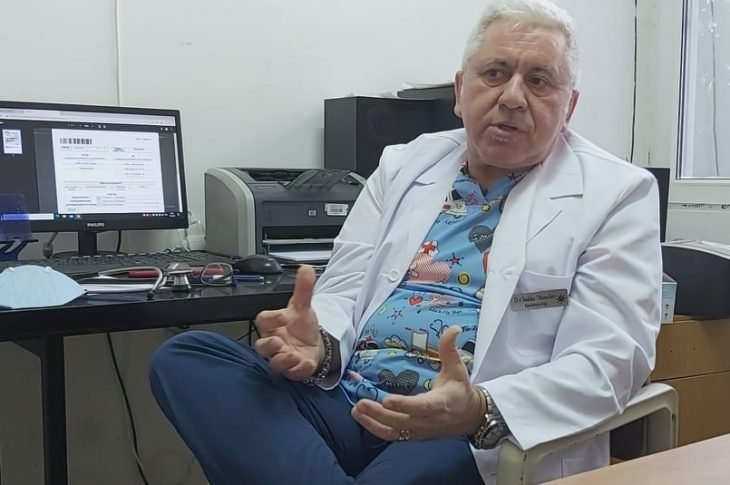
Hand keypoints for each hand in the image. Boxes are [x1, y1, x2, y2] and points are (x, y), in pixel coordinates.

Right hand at [254, 265, 322, 380]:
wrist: (313, 343)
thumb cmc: (301, 325)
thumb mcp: (303, 305)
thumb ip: (303, 288)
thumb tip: (305, 268)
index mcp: (273, 325)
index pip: (263, 320)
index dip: (271, 318)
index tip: (284, 316)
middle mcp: (274, 342)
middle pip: (261, 346)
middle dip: (268, 345)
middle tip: (279, 342)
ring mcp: (283, 357)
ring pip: (275, 363)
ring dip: (283, 360)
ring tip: (293, 355)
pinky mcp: (294, 370)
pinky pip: (293, 373)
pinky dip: (300, 370)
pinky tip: (308, 363)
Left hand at [351, 326, 483, 440]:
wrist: (470, 417)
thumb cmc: (461, 391)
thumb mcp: (457, 369)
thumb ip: (450, 349)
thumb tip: (454, 328)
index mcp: (440, 403)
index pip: (422, 407)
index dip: (405, 405)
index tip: (388, 400)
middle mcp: (428, 420)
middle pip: (401, 420)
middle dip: (379, 414)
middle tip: (360, 402)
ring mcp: (419, 430)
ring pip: (394, 431)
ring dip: (373, 423)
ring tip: (356, 410)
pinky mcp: (413, 435)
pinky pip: (392, 436)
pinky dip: (375, 428)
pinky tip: (361, 418)